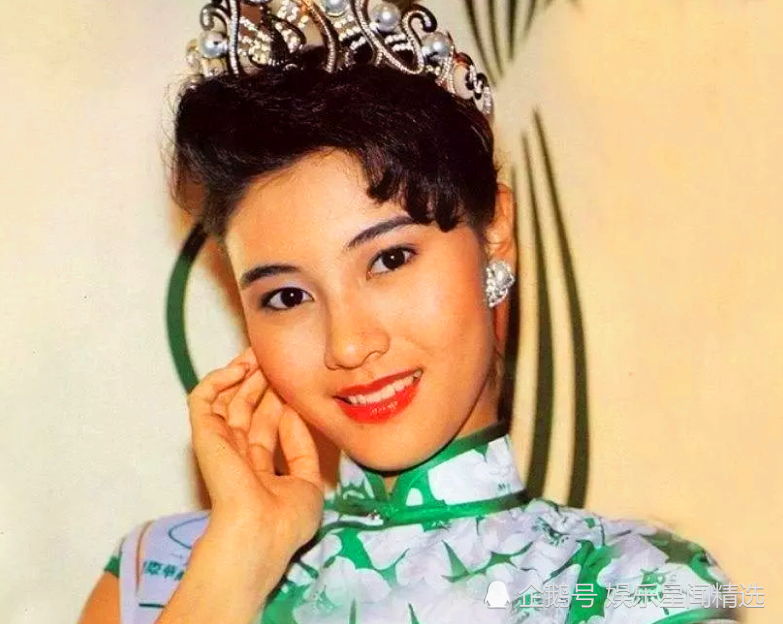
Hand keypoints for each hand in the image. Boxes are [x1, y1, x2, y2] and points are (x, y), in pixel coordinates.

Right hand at [187, 347, 323, 557]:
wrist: (260, 534)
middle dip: (262, 382)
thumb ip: (301, 447)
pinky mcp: (204, 434)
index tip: (294, 382)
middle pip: (247, 409)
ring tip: (260, 353)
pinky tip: (240, 368)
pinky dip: (218, 379)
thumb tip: (295, 413)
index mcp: (259, 470)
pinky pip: (202, 398)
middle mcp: (237, 455)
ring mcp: (219, 444)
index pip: (266, 427)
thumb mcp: (308, 482)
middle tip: (276, 358)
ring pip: (226, 399)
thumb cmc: (286, 520)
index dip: (279, 402)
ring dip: (242, 374)